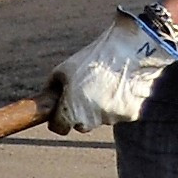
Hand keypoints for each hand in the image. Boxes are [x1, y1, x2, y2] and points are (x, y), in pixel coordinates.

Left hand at [48, 4, 177, 132]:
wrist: (131, 49)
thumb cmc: (94, 57)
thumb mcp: (64, 69)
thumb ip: (51, 88)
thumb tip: (46, 100)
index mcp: (71, 110)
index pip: (59, 128)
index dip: (58, 119)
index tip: (60, 111)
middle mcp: (91, 119)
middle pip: (81, 125)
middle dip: (80, 113)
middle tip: (85, 91)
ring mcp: (112, 118)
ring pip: (102, 118)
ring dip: (101, 107)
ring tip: (107, 82)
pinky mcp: (131, 115)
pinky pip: (120, 113)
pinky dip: (119, 103)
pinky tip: (121, 85)